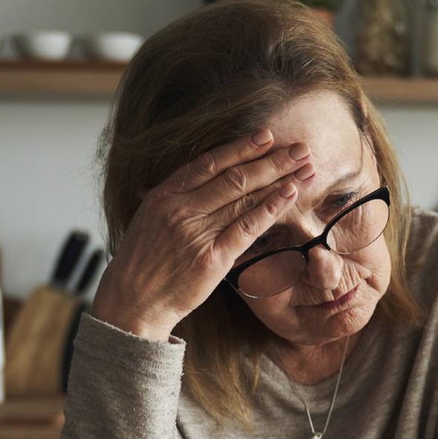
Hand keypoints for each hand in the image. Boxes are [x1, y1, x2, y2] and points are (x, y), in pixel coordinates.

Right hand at [89, 129, 317, 339]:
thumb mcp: (149, 219)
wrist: (133, 302)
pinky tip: (290, 194)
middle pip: (234, 177)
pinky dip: (271, 208)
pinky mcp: (212, 258)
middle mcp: (180, 209)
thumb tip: (202, 177)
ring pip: (244, 198)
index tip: (266, 136)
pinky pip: (247, 228)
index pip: (209, 163)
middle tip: (299, 148)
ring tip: (304, 167)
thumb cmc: (143, 263)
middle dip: (271, 160)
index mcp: (164, 195)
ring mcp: (196, 233)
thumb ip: (176, 198)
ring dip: (279, 179)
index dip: (240, 148)